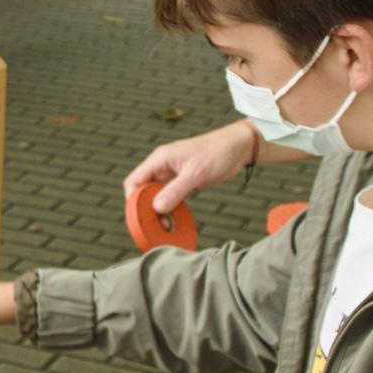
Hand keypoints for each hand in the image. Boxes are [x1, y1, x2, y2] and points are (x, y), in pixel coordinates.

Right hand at [122, 120, 258, 215]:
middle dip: (146, 209)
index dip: (133, 200)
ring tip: (166, 226)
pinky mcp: (184, 182)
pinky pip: (171, 197)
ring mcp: (173, 175)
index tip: (140, 217)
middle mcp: (162, 167)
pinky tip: (175, 219)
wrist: (239, 146)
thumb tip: (157, 208)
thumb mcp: (196, 173)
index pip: (134, 181)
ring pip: (157, 196)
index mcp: (159, 159)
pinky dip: (171, 208)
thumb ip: (175, 191)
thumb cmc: (218, 152)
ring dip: (159, 211)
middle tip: (155, 226)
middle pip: (143, 191)